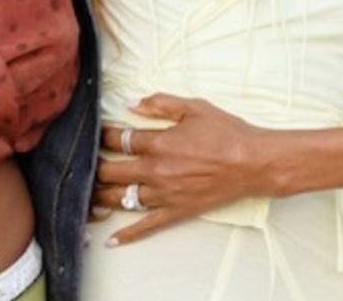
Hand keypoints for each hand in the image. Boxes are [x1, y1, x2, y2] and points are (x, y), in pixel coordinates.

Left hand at [92, 94, 283, 245]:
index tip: (99, 133)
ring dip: (101, 197)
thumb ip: (161, 103)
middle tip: (90, 162)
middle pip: (110, 172)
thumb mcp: (195, 107)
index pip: (119, 139)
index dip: (104, 134)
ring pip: (121, 199)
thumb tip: (133, 104)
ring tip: (90, 194)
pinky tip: (112, 240)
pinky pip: (146, 226)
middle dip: (96, 165)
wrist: (253, 162)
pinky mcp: (175, 211)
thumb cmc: (227, 133)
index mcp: (158, 144)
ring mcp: (163, 195)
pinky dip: (127, 235)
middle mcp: (155, 171)